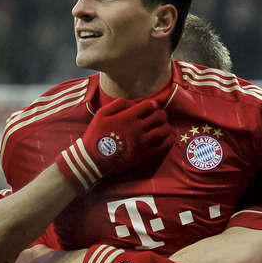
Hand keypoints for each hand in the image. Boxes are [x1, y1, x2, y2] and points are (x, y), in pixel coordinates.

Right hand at [55, 99, 172, 190]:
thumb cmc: (96, 135)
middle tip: (158, 116)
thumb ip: (118, 104)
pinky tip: (165, 137)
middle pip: (160, 116)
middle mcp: (138, 128)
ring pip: (164, 130)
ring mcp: (143, 142)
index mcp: (128, 117)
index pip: (149, 105)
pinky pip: (163, 146)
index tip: (151, 107)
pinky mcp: (145, 155)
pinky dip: (168, 139)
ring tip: (162, 126)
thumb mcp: (101, 114)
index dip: (153, 104)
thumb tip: (134, 103)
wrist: (93, 159)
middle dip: (161, 114)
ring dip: (165, 126)